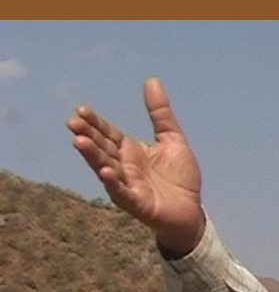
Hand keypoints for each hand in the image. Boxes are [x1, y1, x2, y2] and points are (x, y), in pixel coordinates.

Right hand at [66, 77, 204, 256]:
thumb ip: (161, 114)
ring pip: (106, 169)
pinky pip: (123, 193)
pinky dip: (114, 184)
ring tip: (79, 142)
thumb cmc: (180, 178)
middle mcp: (124, 167)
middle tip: (73, 123)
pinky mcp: (137, 204)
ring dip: (93, 157)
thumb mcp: (173, 139)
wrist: (191, 211)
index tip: (81, 109)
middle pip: (102, 149)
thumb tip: (151, 80)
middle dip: (87, 136)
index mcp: (131, 151)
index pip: (108, 134)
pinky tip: (108, 172)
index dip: (95, 123)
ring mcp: (128, 186)